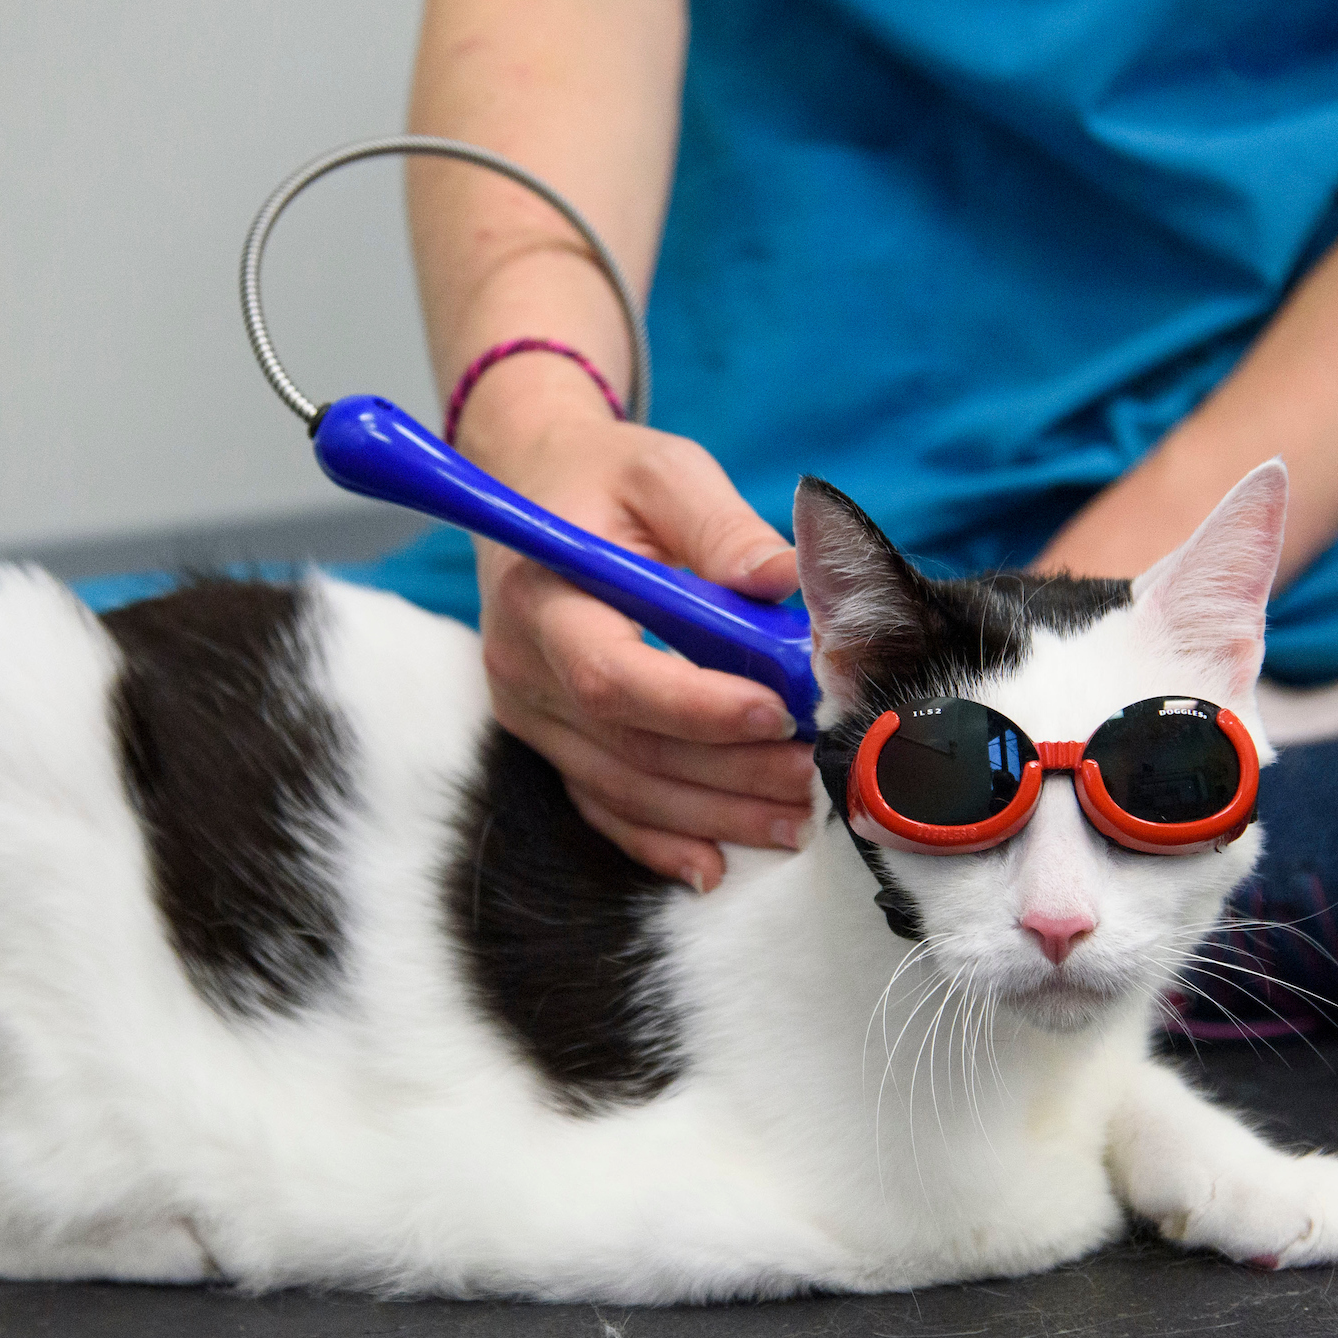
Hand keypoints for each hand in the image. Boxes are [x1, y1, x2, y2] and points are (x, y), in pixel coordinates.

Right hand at [461, 369, 816, 890]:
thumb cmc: (605, 479)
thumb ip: (721, 527)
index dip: (696, 707)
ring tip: (793, 820)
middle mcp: (524, 667)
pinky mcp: (549, 739)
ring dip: (711, 813)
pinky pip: (602, 806)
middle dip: (727, 771)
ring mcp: (530, 714)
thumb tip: (786, 579)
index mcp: (543, 597)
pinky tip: (715, 863)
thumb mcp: (664, 474)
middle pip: (627, 745)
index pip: (613, 675)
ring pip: (622, 788)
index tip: (778, 712)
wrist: (532, 490)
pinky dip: (659, 841)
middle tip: (813, 776)